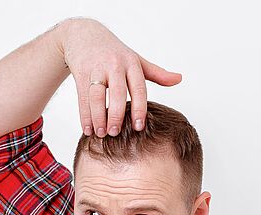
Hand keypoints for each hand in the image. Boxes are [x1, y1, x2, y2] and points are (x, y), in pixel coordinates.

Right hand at [58, 18, 182, 136]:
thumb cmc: (115, 53)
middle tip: (115, 133)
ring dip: (98, 117)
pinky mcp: (81, 74)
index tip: (138, 127)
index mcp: (131, 63)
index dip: (139, 109)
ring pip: (96, 96)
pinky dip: (85, 116)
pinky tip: (88, 129)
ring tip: (100, 134)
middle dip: (116, 115)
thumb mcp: (136, 60)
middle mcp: (114, 65)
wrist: (85, 36)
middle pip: (117, 93)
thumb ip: (157, 73)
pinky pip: (83, 98)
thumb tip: (179, 79)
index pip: (138, 88)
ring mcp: (96, 69)